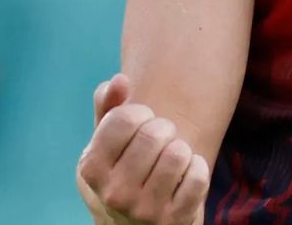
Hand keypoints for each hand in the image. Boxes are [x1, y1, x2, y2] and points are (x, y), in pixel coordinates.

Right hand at [77, 73, 210, 224]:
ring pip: (178, 154)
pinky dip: (197, 169)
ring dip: (180, 149)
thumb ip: (108, 105)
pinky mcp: (174, 221)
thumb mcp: (106, 140)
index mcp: (91, 169)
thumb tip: (120, 80)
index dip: (140, 113)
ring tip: (171, 157)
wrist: (134, 220)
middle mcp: (114, 194)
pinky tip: (184, 176)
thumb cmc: (123, 166)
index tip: (141, 122)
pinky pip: (199, 177)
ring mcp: (144, 211)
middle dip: (163, 129)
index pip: (125, 118)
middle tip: (160, 140)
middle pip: (154, 134)